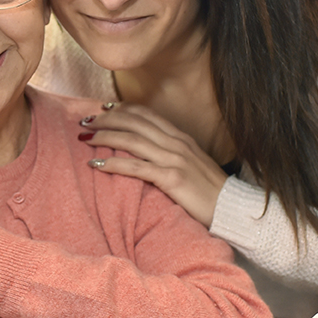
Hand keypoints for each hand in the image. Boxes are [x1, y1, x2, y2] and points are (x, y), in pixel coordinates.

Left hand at [81, 103, 229, 226]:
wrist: (233, 209)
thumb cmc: (211, 192)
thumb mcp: (193, 165)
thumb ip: (173, 155)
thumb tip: (150, 153)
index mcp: (181, 138)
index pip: (147, 115)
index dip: (123, 109)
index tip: (104, 108)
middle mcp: (177, 144)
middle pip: (135, 122)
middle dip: (106, 119)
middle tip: (84, 121)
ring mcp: (175, 160)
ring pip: (132, 140)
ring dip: (104, 136)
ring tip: (85, 137)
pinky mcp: (172, 179)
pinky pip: (136, 167)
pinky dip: (112, 163)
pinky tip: (95, 164)